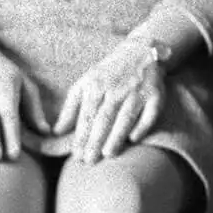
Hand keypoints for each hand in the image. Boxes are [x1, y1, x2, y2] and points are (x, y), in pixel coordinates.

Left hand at [53, 41, 167, 162]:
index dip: (81, 135)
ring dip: (117, 136)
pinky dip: (142, 126)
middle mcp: (117, 88)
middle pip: (104, 118)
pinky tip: (134, 139)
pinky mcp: (155, 95)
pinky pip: (150, 113)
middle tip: (89, 161)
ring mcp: (137, 91)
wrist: (140, 52)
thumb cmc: (108, 73)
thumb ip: (70, 108)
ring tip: (108, 154)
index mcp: (97, 85)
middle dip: (96, 140)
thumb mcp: (85, 83)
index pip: (87, 115)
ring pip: (126, 116)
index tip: (75, 154)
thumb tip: (56, 132)